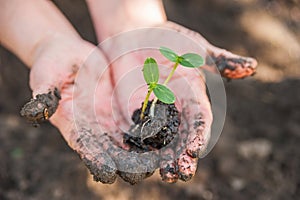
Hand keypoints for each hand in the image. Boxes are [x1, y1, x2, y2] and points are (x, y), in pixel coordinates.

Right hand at [21, 35, 160, 183]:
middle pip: (109, 151)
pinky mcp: (117, 108)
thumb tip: (33, 112)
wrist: (67, 53)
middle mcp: (91, 126)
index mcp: (71, 124)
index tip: (109, 173)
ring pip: (125, 141)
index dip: (96, 161)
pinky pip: (133, 122)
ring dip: (139, 152)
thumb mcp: (45, 77)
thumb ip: (44, 96)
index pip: (84, 148)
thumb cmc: (52, 64)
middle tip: (141, 171)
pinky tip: (159, 137)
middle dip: (123, 163)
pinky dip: (145, 131)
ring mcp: (105, 118)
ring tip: (155, 160)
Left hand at [98, 21, 256, 182]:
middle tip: (180, 175)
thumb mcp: (194, 47)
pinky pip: (135, 134)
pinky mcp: (132, 115)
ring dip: (161, 160)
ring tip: (162, 176)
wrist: (137, 37)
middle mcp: (175, 113)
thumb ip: (220, 61)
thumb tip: (252, 68)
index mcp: (193, 99)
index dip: (198, 136)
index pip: (199, 122)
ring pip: (159, 143)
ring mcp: (153, 116)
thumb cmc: (169, 40)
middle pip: (181, 140)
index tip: (194, 151)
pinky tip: (134, 163)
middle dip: (182, 158)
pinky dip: (136, 149)